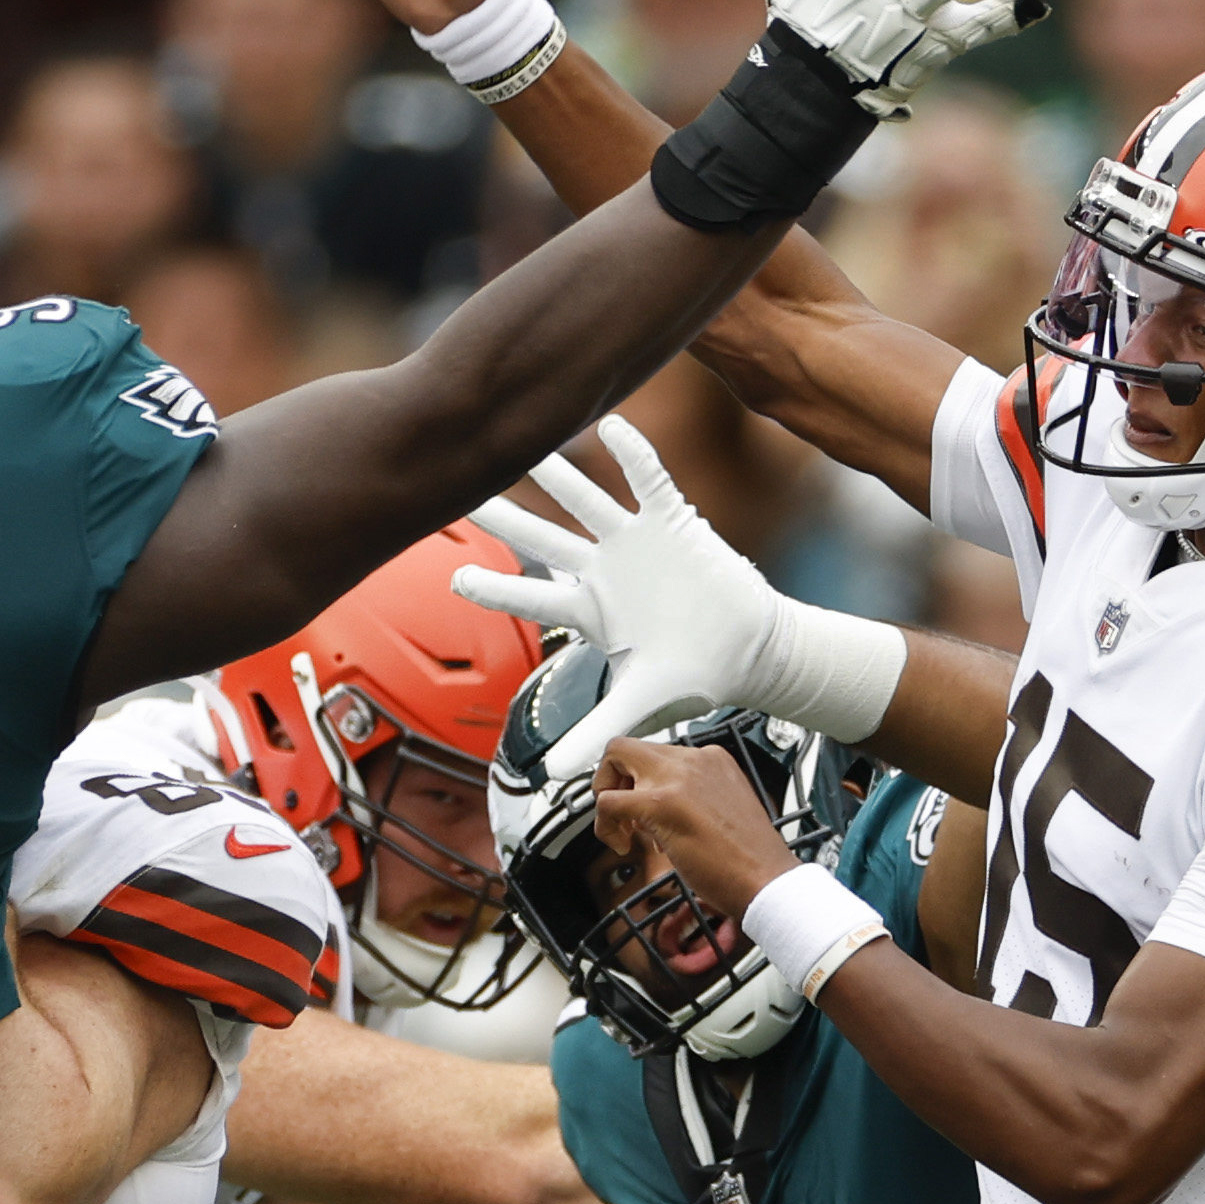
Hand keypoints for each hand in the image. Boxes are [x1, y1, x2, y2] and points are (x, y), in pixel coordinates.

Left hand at [453, 416, 795, 780]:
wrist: (749, 647)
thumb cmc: (692, 671)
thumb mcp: (640, 702)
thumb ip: (596, 730)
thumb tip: (553, 776)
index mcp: (589, 610)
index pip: (530, 595)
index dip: (494, 587)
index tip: (455, 577)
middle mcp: (602, 569)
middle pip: (542, 538)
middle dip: (501, 516)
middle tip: (456, 489)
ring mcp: (634, 542)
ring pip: (587, 499)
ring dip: (559, 472)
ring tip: (525, 439)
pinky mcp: (673, 523)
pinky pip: (649, 482)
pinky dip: (634, 456)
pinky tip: (613, 427)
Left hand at [590, 737, 800, 918]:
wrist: (767, 881)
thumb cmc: (749, 858)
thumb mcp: (723, 808)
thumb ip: (689, 796)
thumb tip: (653, 804)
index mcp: (712, 759)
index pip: (657, 753)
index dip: (642, 781)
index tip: (644, 807)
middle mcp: (694, 759)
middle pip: (629, 746)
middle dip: (614, 778)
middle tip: (623, 812)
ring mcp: (677, 777)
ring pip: (614, 757)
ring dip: (608, 795)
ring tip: (626, 830)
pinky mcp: (660, 803)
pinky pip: (607, 801)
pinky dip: (603, 824)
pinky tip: (621, 844)